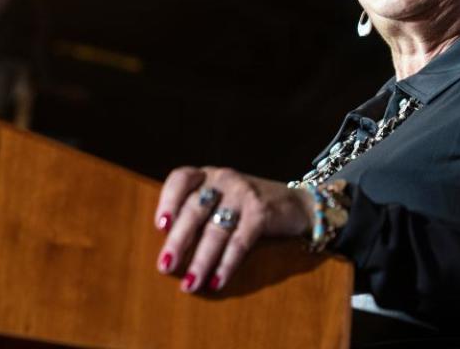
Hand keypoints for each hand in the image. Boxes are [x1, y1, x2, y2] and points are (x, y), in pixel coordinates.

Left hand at [153, 166, 314, 292]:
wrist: (299, 204)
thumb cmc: (250, 206)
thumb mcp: (223, 198)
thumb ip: (198, 211)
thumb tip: (168, 246)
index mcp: (209, 175)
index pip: (181, 179)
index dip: (167, 201)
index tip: (160, 226)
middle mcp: (224, 180)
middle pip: (194, 210)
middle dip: (178, 241)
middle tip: (166, 267)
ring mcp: (243, 194)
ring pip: (215, 230)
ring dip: (201, 260)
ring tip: (190, 283)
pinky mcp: (261, 212)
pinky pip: (239, 241)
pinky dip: (226, 264)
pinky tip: (217, 281)